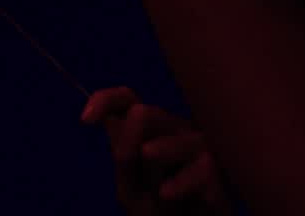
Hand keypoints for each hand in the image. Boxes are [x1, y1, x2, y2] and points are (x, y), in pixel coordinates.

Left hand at [82, 87, 232, 215]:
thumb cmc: (162, 211)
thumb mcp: (131, 188)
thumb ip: (125, 154)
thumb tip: (120, 117)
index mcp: (150, 130)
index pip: (126, 99)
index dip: (105, 100)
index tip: (85, 120)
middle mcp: (174, 129)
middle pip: (144, 114)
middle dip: (128, 147)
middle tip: (127, 169)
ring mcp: (198, 145)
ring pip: (172, 139)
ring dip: (158, 163)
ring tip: (156, 189)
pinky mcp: (219, 169)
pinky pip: (201, 166)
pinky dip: (181, 182)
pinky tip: (168, 194)